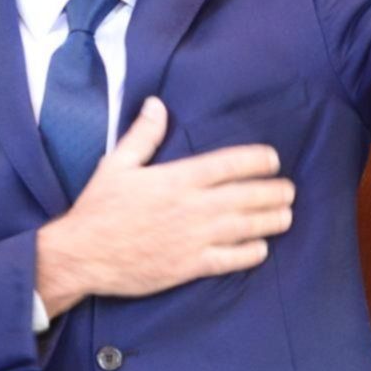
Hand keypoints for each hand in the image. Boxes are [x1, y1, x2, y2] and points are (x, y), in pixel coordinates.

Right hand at [35, 97, 295, 316]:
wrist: (81, 255)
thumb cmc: (98, 208)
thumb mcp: (117, 164)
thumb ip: (143, 135)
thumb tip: (157, 104)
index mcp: (177, 178)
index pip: (228, 164)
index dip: (257, 160)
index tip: (273, 159)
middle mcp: (192, 207)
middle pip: (246, 195)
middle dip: (273, 192)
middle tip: (289, 189)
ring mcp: (193, 238)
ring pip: (244, 227)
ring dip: (270, 220)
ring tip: (286, 215)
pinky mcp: (189, 266)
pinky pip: (229, 260)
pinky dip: (249, 253)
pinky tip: (262, 248)